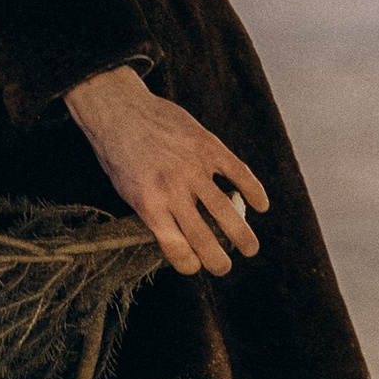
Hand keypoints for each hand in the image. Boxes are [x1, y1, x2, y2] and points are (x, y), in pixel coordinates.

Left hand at [63, 65, 267, 279]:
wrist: (119, 110)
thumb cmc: (117, 153)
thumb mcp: (125, 190)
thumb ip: (152, 212)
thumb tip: (176, 237)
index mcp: (148, 204)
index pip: (176, 248)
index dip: (189, 265)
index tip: (195, 267)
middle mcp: (173, 190)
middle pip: (204, 237)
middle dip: (218, 260)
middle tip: (224, 268)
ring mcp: (193, 167)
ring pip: (227, 211)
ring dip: (242, 235)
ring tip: (250, 249)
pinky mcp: (209, 147)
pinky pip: (239, 173)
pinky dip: (254, 191)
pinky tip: (261, 205)